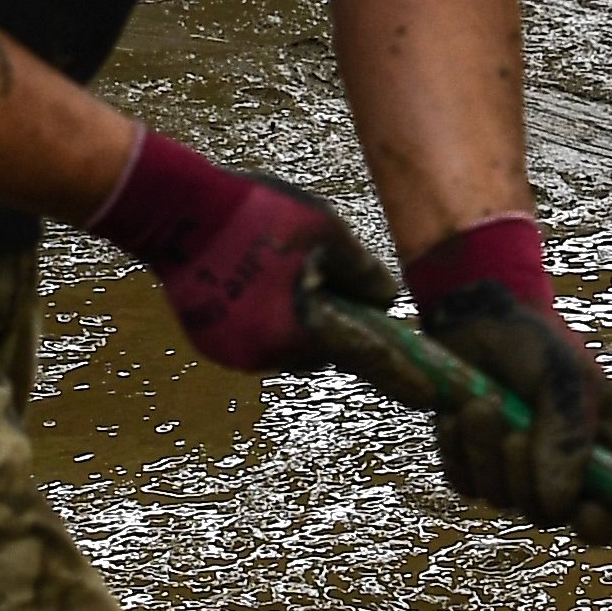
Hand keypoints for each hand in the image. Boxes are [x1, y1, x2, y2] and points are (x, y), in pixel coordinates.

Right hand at [86, 130, 397, 373]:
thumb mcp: (326, 231)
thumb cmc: (256, 215)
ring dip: (295, 323)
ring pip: (286, 347)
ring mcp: (237, 353)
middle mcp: (271, 354)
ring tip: (280, 271)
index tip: (434, 397)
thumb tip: (386, 300)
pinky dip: (263, 321)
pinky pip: (254, 341)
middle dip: (332, 327)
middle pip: (323, 351)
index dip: (406, 378)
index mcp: (306, 328)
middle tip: (326, 285)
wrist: (176, 213)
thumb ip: (361, 272)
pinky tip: (253, 280)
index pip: (371, 361)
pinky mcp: (211, 344)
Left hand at [406, 214, 611, 541]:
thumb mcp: (562, 378)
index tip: (581, 514)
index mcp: (600, 449)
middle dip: (523, 473)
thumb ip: (566, 439)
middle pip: (547, 513)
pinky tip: (456, 411)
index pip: (611, 513)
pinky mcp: (472, 461)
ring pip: (499, 497)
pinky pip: (464, 481)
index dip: (600, 525)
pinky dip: (457, 449)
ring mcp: (513, 467)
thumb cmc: (533, 339)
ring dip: (484, 451)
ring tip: (481, 402)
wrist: (475, 312)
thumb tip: (559, 505)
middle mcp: (559, 467)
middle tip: (513, 428)